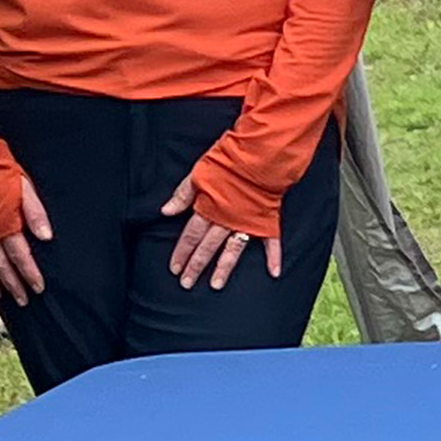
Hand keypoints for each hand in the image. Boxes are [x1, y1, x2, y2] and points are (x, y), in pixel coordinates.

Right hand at [0, 175, 50, 309]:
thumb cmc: (0, 176)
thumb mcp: (25, 189)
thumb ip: (36, 214)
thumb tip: (47, 237)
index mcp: (4, 225)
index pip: (20, 257)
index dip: (30, 274)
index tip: (39, 287)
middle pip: (2, 267)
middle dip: (15, 286)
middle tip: (25, 300)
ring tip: (4, 297)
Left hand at [160, 168, 269, 290]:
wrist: (261, 155)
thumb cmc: (230, 160)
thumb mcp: (199, 173)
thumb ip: (183, 194)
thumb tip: (166, 211)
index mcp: (209, 209)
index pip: (191, 236)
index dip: (181, 253)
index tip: (174, 269)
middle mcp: (226, 220)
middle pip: (207, 247)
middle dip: (196, 266)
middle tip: (187, 284)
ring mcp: (247, 222)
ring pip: (233, 250)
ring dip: (224, 268)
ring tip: (216, 285)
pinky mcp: (267, 220)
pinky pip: (272, 241)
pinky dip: (274, 257)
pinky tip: (274, 272)